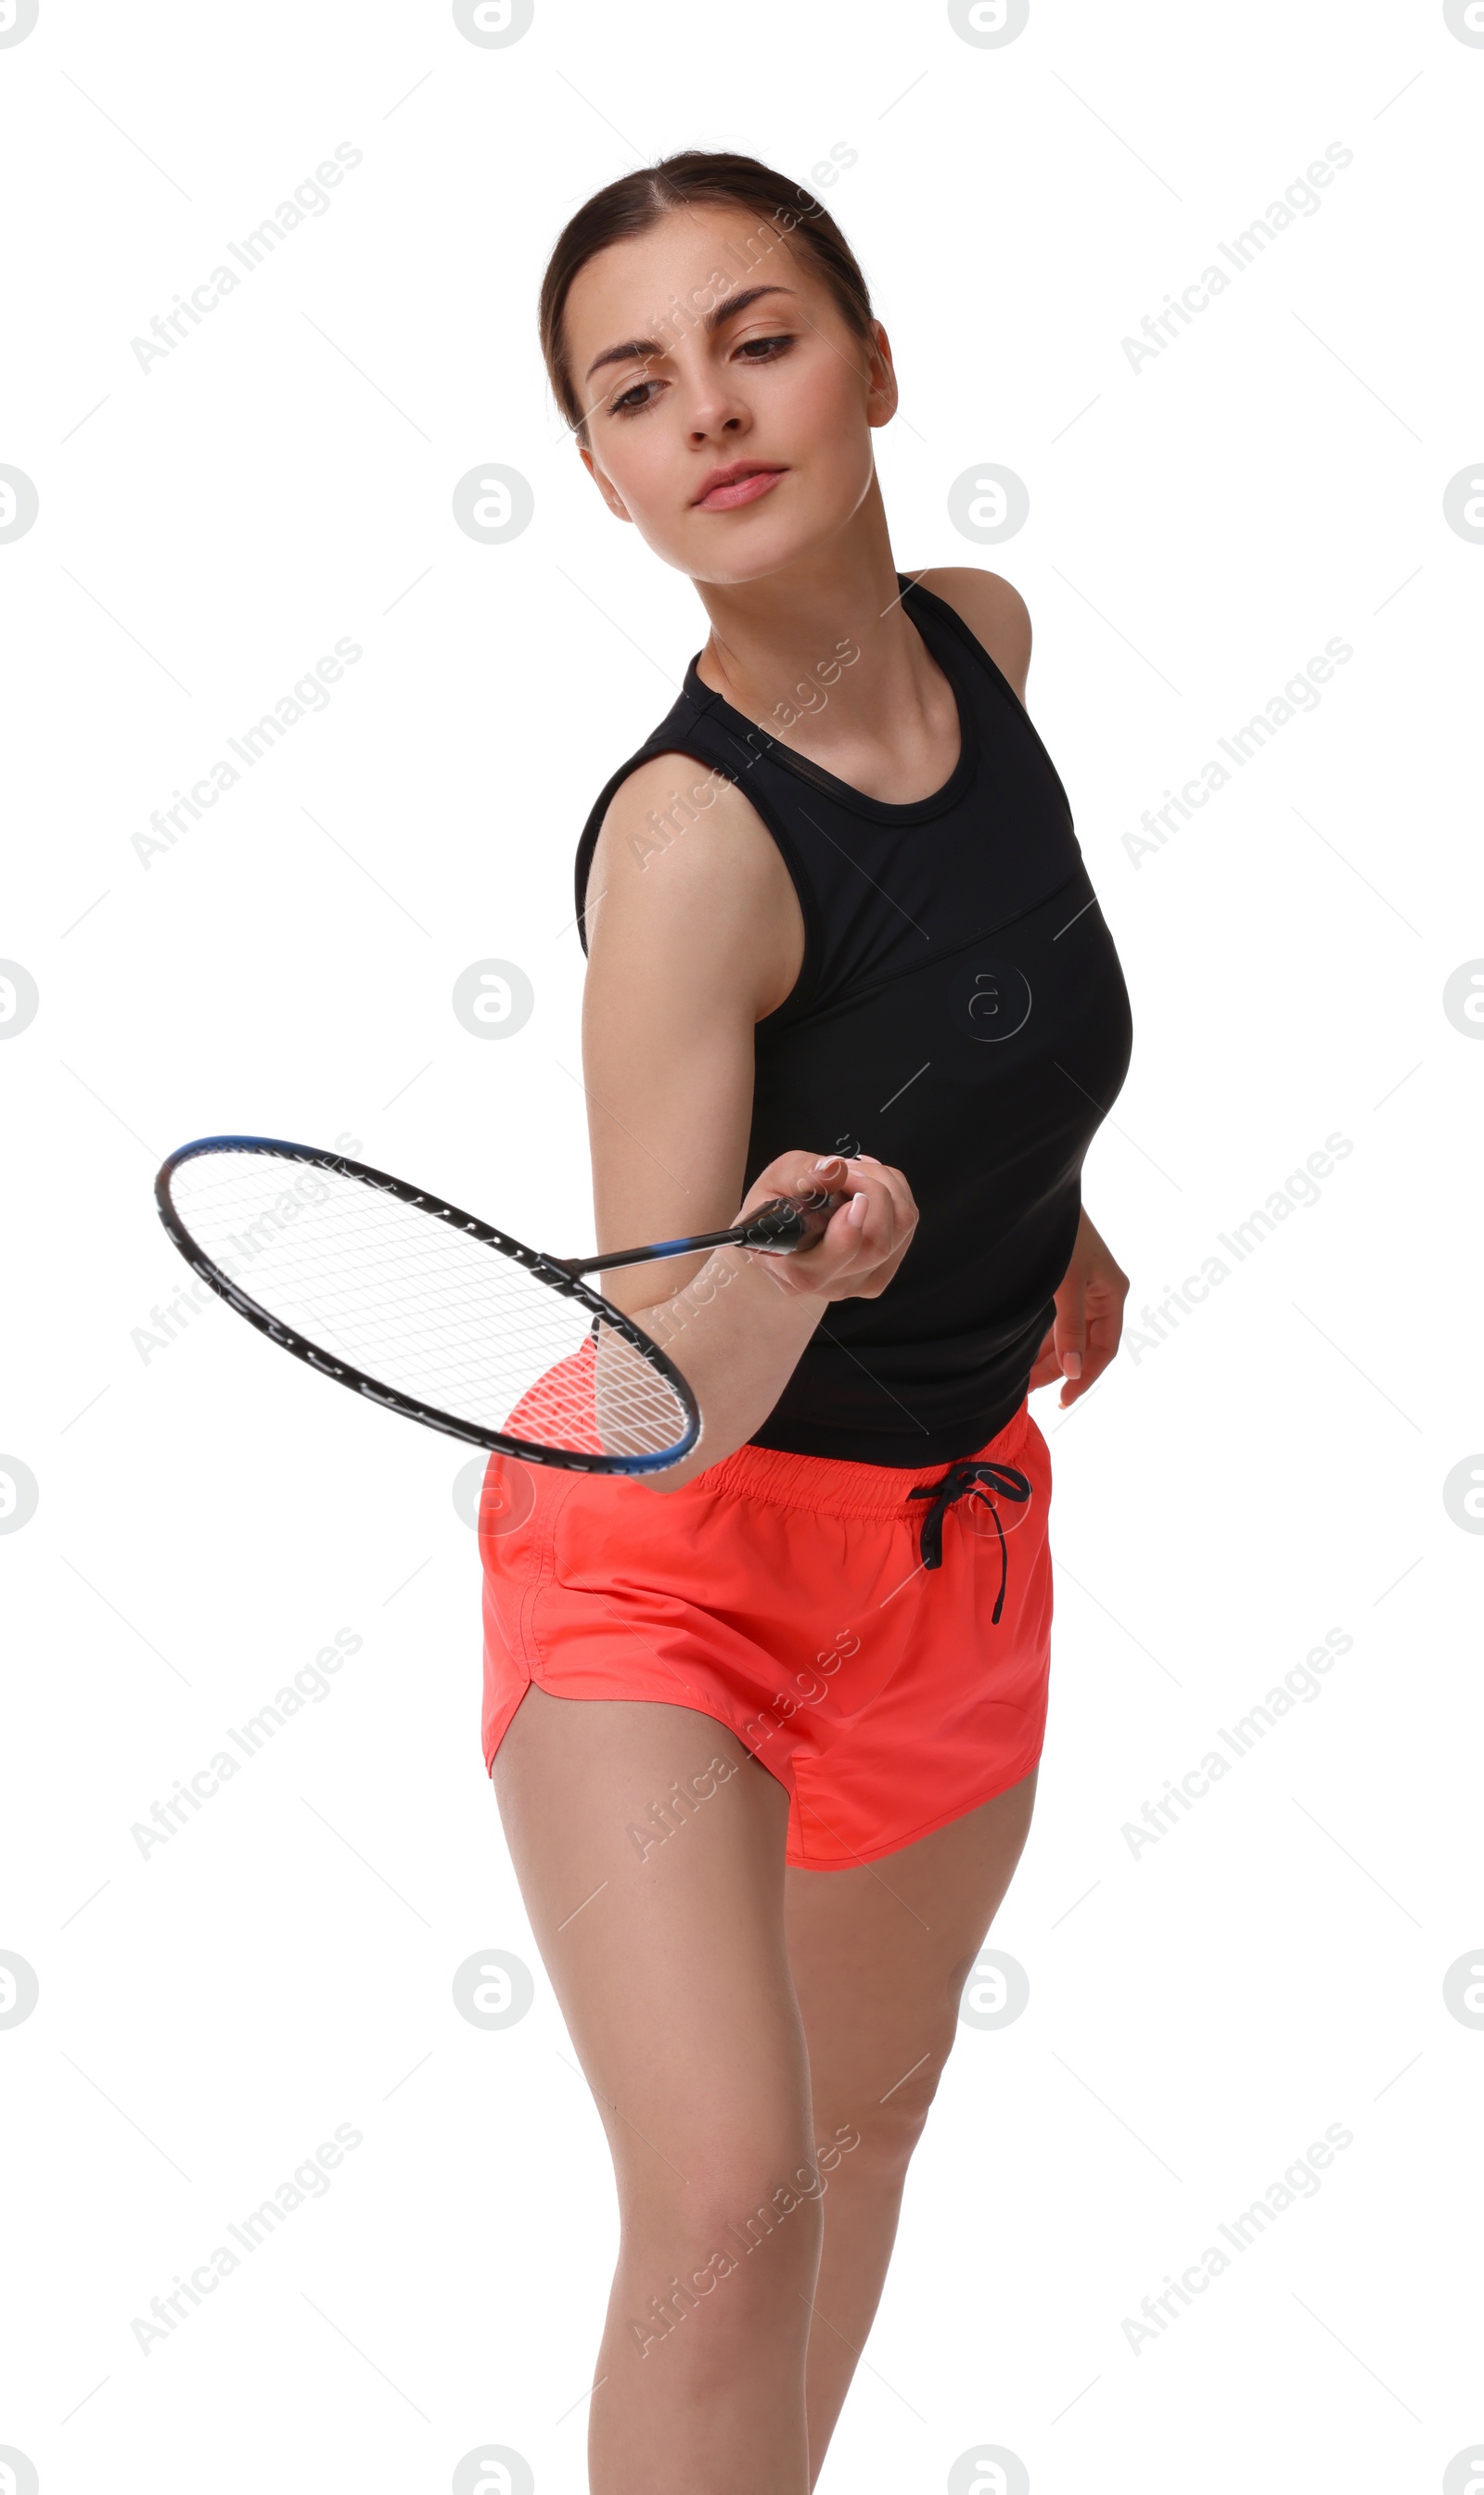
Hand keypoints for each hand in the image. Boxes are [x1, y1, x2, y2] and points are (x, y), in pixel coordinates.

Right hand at [734, 1151, 917, 1304]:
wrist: (784, 1235)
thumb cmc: (775, 1207)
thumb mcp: (775, 1181)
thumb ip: (801, 1174)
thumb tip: (834, 1169)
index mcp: (795, 1270)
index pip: (829, 1264)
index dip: (848, 1232)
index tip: (854, 1199)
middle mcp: (830, 1285)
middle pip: (876, 1244)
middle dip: (873, 1191)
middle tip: (848, 1167)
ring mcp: (860, 1284)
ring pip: (899, 1231)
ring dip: (887, 1187)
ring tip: (857, 1169)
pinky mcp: (882, 1273)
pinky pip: (906, 1228)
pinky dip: (896, 1195)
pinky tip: (869, 1183)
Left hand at [1028, 1206, 1127, 1406]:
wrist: (1038, 1193)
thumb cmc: (1061, 1232)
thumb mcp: (1067, 1283)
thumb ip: (1070, 1328)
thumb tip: (1074, 1370)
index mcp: (1112, 1294)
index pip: (1105, 1348)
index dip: (1087, 1376)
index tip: (1064, 1398)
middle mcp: (1101, 1294)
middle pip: (1085, 1345)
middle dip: (1060, 1369)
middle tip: (1030, 1392)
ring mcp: (1082, 1289)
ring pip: (1068, 1335)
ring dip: (1048, 1357)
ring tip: (1023, 1381)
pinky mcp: (1062, 1283)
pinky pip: (1056, 1321)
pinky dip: (1041, 1339)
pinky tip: (1024, 1356)